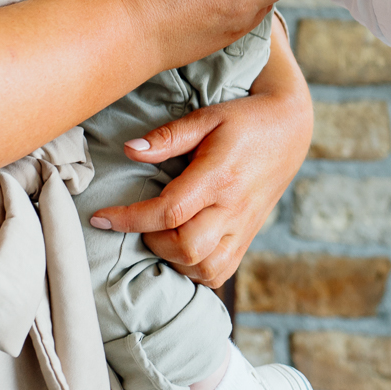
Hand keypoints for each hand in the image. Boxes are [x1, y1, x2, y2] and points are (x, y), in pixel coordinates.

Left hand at [87, 18, 311, 285]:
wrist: (290, 131)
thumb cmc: (244, 120)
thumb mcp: (205, 117)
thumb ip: (168, 137)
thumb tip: (129, 151)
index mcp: (218, 177)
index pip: (168, 211)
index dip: (129, 219)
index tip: (100, 219)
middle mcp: (233, 208)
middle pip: (187, 247)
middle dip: (151, 242)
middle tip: (137, 222)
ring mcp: (243, 228)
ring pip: (205, 268)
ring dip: (172, 260)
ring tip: (157, 236)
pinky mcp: (248, 238)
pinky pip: (220, 272)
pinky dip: (194, 270)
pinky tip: (178, 251)